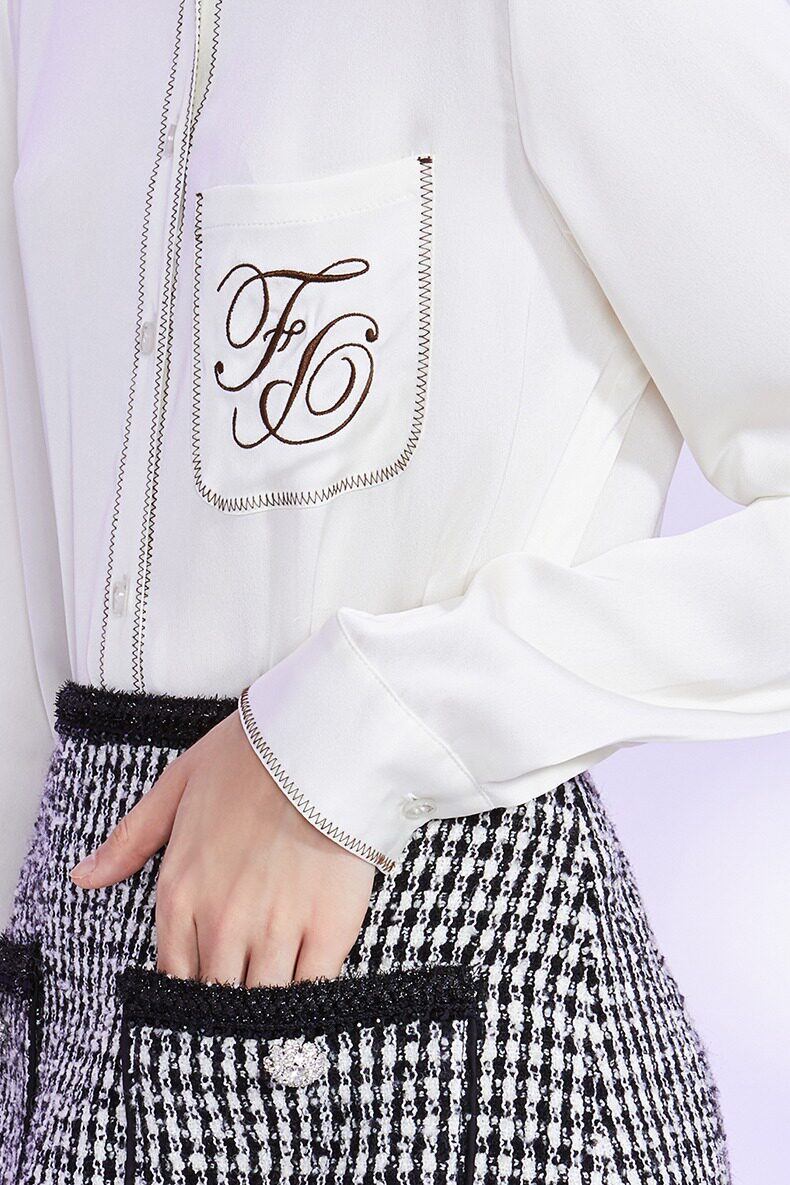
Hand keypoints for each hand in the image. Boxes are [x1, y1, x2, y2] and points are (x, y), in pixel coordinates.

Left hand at [68, 708, 376, 986]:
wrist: (320, 742)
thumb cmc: (249, 758)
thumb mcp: (176, 787)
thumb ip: (130, 839)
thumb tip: (84, 877)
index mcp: (180, 894)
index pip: (174, 976)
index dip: (191, 990)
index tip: (207, 987)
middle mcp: (222, 922)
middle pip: (218, 997)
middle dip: (228, 1004)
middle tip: (244, 996)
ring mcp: (276, 929)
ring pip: (263, 1002)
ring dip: (267, 1007)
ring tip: (276, 1005)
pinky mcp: (329, 928)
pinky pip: (312, 988)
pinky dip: (309, 998)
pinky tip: (310, 990)